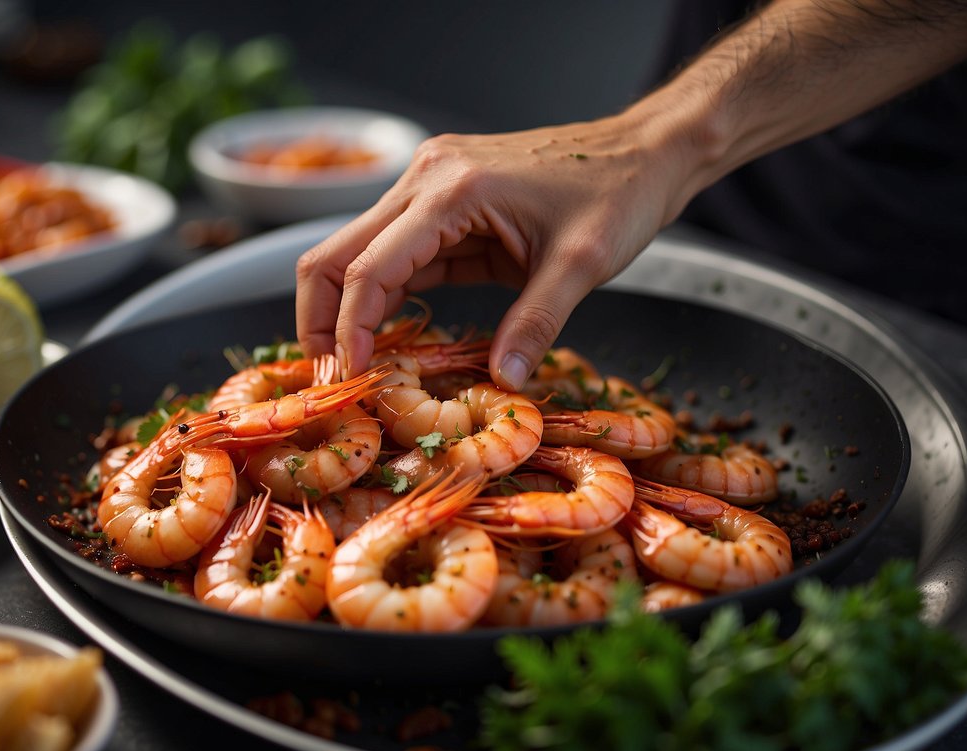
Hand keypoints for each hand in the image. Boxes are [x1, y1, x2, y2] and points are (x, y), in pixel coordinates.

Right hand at [294, 114, 689, 388]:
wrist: (643, 151)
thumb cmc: (618, 194)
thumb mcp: (582, 265)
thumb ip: (536, 324)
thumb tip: (504, 382)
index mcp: (451, 190)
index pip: (369, 267)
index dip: (350, 329)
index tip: (352, 380)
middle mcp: (425, 180)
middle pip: (338, 254)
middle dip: (323, 320)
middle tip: (332, 379)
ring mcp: (429, 188)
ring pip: (357, 255)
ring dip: (347, 312)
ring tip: (356, 369)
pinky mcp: (443, 205)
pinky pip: (396, 256)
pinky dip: (383, 299)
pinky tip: (388, 340)